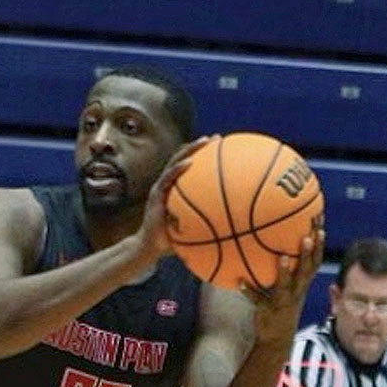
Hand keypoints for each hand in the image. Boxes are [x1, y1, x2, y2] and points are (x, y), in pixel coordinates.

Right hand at [137, 134, 217, 264]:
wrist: (150, 248)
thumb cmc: (173, 241)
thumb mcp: (193, 231)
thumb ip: (208, 225)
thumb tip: (236, 228)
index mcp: (177, 191)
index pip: (190, 169)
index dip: (204, 157)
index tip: (222, 148)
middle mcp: (169, 186)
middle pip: (184, 160)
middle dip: (200, 147)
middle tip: (217, 138)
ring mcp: (161, 188)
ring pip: (175, 162)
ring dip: (189, 150)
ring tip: (204, 141)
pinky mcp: (155, 195)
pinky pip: (167, 178)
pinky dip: (177, 169)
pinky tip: (189, 163)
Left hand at [241, 226, 324, 347]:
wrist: (277, 339)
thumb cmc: (282, 307)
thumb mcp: (290, 289)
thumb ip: (288, 270)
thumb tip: (280, 245)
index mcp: (302, 284)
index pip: (315, 261)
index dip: (319, 245)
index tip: (320, 225)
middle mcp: (297, 291)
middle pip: (307, 270)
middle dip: (309, 253)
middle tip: (309, 235)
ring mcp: (283, 301)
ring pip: (286, 285)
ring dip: (285, 271)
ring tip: (283, 256)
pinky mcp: (268, 310)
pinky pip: (258, 300)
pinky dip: (249, 291)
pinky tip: (240, 281)